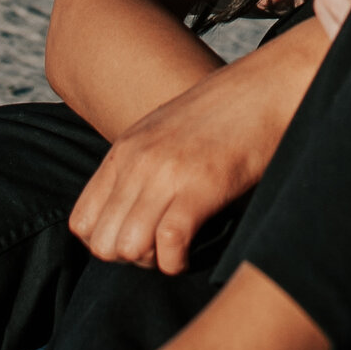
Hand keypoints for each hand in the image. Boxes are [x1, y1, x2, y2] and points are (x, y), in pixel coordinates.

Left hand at [67, 40, 321, 270]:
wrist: (269, 87)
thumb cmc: (226, 116)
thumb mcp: (164, 133)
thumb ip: (140, 166)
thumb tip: (131, 213)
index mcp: (124, 151)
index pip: (81, 223)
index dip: (108, 243)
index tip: (140, 239)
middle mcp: (137, 162)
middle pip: (102, 244)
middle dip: (130, 260)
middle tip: (163, 249)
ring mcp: (166, 174)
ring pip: (129, 248)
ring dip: (155, 262)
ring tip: (180, 249)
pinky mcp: (201, 187)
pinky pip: (168, 245)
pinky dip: (179, 261)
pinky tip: (196, 252)